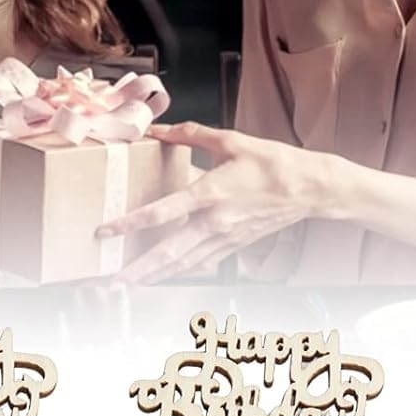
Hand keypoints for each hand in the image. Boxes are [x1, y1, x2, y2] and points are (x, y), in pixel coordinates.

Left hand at [96, 121, 333, 282]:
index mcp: (210, 193)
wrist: (309, 188)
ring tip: (130, 285)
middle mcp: (214, 221)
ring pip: (183, 263)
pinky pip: (202, 263)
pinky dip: (180, 271)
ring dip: (155, 276)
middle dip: (139, 268)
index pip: (162, 212)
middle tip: (112, 281)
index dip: (131, 223)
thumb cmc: (273, 162)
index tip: (106, 230)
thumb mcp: (231, 141)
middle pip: (169, 251)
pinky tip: (164, 277)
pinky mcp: (234, 245)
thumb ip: (191, 134)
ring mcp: (225, 237)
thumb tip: (158, 129)